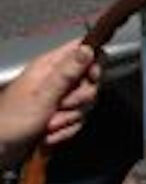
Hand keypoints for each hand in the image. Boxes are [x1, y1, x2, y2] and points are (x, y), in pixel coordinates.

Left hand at [0, 40, 100, 168]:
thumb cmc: (14, 120)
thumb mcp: (43, 95)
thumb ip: (67, 72)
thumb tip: (88, 48)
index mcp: (49, 66)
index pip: (82, 50)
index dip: (93, 61)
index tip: (91, 78)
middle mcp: (56, 79)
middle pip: (89, 81)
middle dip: (79, 100)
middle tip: (62, 107)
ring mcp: (57, 98)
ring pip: (84, 104)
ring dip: (69, 119)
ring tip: (49, 125)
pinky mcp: (58, 115)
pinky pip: (77, 120)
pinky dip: (65, 130)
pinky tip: (49, 135)